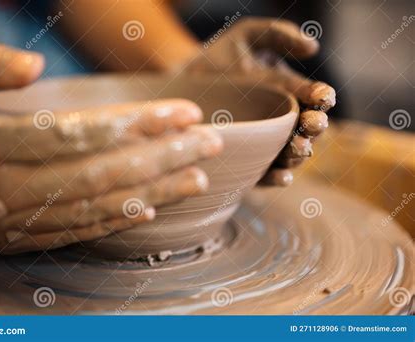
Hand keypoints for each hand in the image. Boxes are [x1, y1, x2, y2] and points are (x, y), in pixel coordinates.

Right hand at [0, 41, 221, 253]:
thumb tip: (32, 65)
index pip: (78, 133)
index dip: (137, 125)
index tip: (186, 114)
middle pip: (98, 173)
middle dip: (161, 158)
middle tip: (209, 144)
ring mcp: (6, 221)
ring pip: (93, 208)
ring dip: (152, 193)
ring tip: (196, 178)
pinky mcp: (10, 239)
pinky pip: (71, 232)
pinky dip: (114, 221)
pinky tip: (151, 208)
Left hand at [183, 18, 335, 185]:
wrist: (184, 84)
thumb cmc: (220, 58)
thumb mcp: (248, 37)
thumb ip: (279, 34)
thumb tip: (312, 46)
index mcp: (289, 92)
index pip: (314, 98)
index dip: (322, 98)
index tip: (322, 97)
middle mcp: (283, 120)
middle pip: (308, 129)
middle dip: (314, 127)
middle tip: (311, 124)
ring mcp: (268, 142)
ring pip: (292, 154)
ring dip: (299, 153)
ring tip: (297, 148)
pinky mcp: (250, 161)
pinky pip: (267, 174)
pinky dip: (277, 178)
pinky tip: (282, 176)